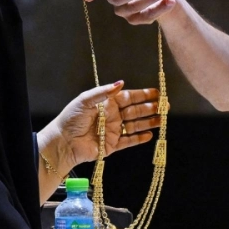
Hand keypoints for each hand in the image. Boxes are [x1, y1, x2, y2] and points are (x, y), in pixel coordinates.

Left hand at [49, 81, 163, 167]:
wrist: (63, 142)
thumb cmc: (71, 118)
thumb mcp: (85, 100)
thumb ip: (104, 92)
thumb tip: (121, 82)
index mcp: (107, 103)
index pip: (129, 97)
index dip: (143, 95)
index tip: (157, 93)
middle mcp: (112, 116)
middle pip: (136, 111)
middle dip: (151, 108)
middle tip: (165, 106)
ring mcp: (113, 131)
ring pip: (135, 125)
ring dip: (149, 122)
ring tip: (162, 119)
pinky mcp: (112, 145)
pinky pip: (129, 141)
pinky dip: (139, 138)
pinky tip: (150, 134)